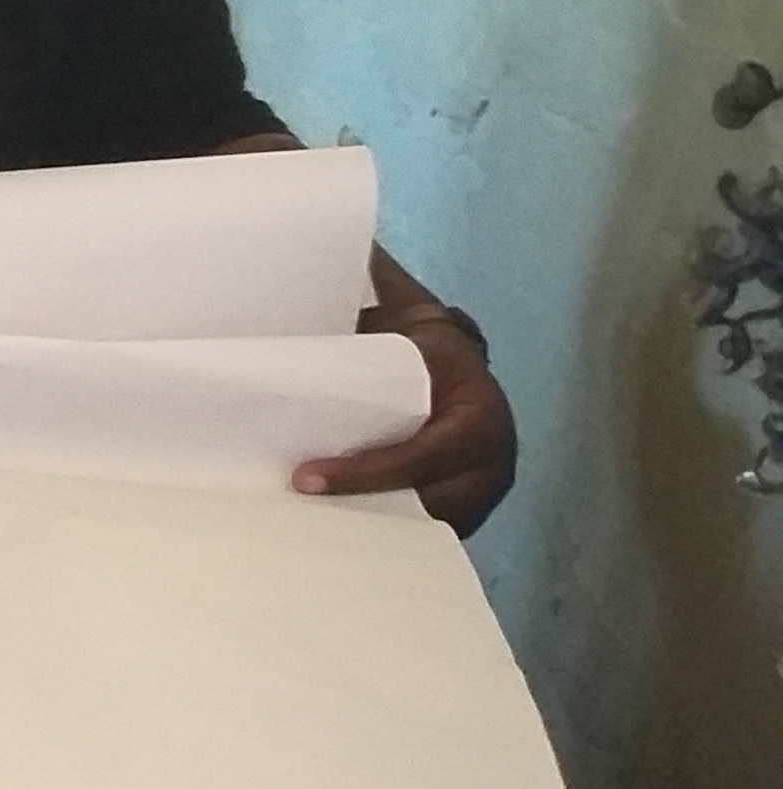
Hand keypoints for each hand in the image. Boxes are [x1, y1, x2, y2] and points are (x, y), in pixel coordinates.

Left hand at [298, 307, 513, 531]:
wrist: (452, 372)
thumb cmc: (422, 347)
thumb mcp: (410, 315)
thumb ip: (383, 285)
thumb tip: (357, 245)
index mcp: (480, 414)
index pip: (426, 454)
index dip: (368, 472)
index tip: (306, 478)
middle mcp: (490, 463)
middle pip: (426, 503)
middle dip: (364, 511)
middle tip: (297, 512)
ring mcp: (479, 496)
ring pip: (423, 527)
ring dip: (371, 533)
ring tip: (306, 535)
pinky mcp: (461, 516)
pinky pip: (423, 537)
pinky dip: (383, 541)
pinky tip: (334, 543)